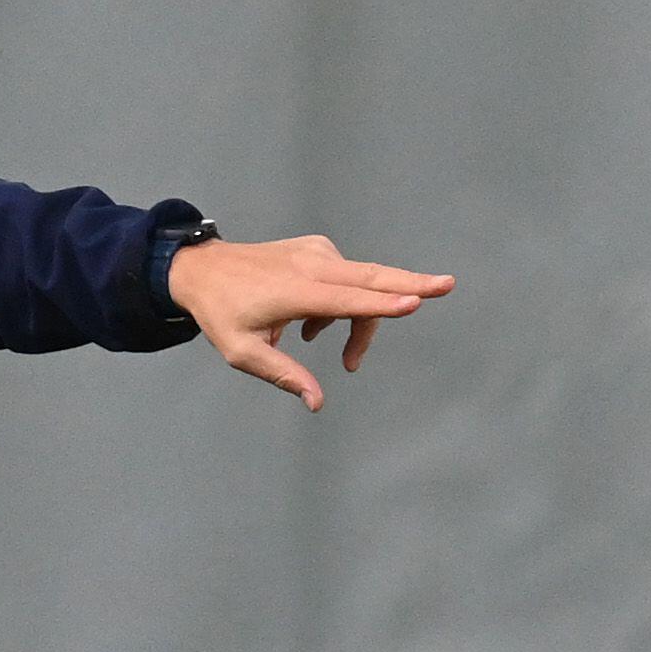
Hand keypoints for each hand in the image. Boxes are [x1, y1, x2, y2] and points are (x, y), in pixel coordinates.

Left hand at [167, 232, 454, 410]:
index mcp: (296, 292)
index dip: (383, 304)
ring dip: (351, 319)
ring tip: (306, 338)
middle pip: (372, 278)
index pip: (348, 299)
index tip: (416, 299)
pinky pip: (344, 279)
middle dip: (411, 283)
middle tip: (448, 285)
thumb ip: (283, 375)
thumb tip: (317, 403)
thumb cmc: (221, 313)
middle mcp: (312, 266)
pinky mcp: (319, 248)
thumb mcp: (242, 352)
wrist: (202, 270)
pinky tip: (305, 321)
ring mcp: (318, 253)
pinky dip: (336, 304)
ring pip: (360, 286)